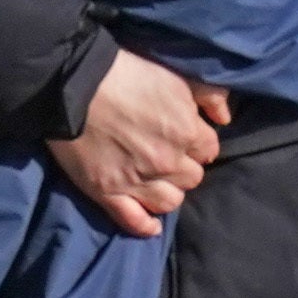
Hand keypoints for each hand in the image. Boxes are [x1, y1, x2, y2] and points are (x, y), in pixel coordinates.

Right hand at [45, 49, 228, 239]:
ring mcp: (138, 181)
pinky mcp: (108, 192)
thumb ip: (208, 95)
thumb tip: (224, 119)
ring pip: (169, 202)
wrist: (72, 82)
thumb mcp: (176, 74)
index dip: (197, 144)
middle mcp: (167, 161)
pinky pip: (134, 221)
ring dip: (167, 192)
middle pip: (192, 178)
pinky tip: (151, 225)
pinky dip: (145, 225)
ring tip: (156, 182)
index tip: (185, 138)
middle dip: (183, 167)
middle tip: (167, 156)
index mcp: (187, 131)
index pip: (209, 151)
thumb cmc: (125, 72)